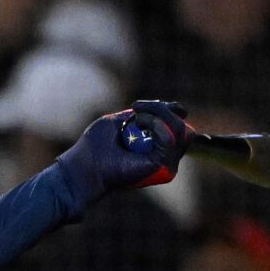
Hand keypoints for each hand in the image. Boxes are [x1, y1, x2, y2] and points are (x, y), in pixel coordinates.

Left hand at [56, 99, 194, 203]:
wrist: (87, 165)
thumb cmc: (97, 145)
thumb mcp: (123, 120)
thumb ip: (147, 114)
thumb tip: (175, 108)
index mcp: (156, 147)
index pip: (177, 126)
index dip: (170, 111)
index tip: (144, 105)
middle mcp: (164, 156)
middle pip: (182, 127)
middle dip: (162, 110)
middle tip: (136, 108)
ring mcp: (166, 163)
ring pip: (181, 130)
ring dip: (159, 114)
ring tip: (136, 117)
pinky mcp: (163, 166)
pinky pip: (170, 138)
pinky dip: (155, 123)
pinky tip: (137, 122)